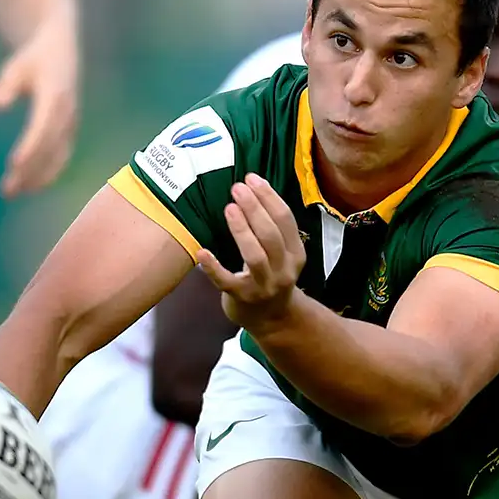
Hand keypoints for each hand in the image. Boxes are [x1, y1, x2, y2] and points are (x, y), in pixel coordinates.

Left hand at [0, 16, 77, 197]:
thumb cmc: (33, 59)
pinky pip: (60, 159)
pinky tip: (28, 187)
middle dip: (29, 171)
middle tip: (7, 190)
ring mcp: (71, 126)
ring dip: (36, 178)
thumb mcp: (16, 66)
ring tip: (12, 193)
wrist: (61, 53)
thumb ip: (5, 86)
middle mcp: (67, 115)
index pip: (42, 127)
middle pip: (48, 149)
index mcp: (56, 96)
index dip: (30, 147)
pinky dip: (46, 175)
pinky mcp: (70, 133)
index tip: (14, 164)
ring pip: (56, 159)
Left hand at [197, 174, 306, 333]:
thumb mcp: (281, 254)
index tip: (252, 178)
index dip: (268, 196)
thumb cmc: (270, 276)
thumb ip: (272, 228)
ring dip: (242, 230)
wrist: (272, 320)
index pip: (285, 220)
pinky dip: (213, 267)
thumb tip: (252, 187)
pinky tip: (202, 252)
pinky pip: (226, 281)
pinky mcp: (241, 298)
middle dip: (254, 208)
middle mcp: (283, 271)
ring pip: (255, 256)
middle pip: (271, 235)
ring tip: (229, 208)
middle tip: (237, 188)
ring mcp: (263, 286)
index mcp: (296, 255)